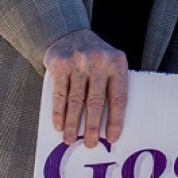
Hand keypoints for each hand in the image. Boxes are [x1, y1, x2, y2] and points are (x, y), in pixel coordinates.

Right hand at [44, 29, 127, 147]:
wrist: (69, 32)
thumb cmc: (95, 57)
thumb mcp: (110, 64)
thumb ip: (112, 86)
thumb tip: (110, 126)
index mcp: (117, 63)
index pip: (119, 97)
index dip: (116, 120)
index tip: (112, 138)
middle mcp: (98, 61)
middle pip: (96, 101)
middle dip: (93, 127)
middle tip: (91, 144)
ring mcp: (78, 62)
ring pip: (76, 100)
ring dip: (73, 124)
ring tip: (71, 140)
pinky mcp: (59, 64)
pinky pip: (59, 94)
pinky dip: (59, 112)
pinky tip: (59, 125)